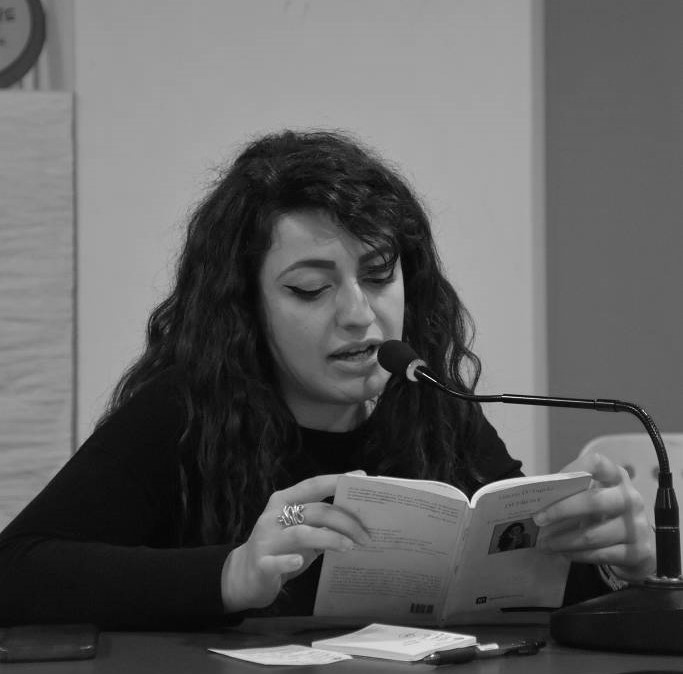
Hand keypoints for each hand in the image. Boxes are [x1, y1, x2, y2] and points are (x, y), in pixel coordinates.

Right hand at [220, 472, 370, 611]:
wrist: (243, 576)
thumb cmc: (281, 549)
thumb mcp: (300, 531)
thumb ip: (320, 523)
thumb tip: (357, 520)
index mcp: (283, 501)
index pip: (313, 485)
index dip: (337, 480)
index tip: (361, 478)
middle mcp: (273, 516)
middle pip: (315, 511)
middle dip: (345, 522)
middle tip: (366, 535)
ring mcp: (266, 540)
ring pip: (302, 534)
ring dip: (329, 539)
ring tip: (350, 546)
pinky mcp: (261, 564)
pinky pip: (277, 561)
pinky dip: (290, 561)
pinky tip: (301, 562)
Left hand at [533, 453, 655, 581]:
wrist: (639, 544)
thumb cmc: (605, 513)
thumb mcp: (593, 497)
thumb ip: (572, 492)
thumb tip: (536, 500)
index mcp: (616, 477)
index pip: (597, 463)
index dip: (572, 470)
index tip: (550, 482)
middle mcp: (631, 498)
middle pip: (593, 501)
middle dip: (560, 510)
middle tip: (537, 519)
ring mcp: (637, 526)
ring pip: (592, 535)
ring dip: (562, 541)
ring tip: (543, 544)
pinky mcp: (639, 552)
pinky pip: (600, 555)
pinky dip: (576, 554)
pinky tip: (563, 553)